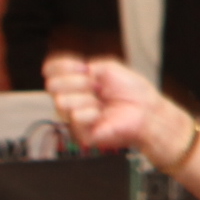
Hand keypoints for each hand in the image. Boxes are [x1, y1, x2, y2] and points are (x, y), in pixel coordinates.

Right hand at [44, 53, 172, 159]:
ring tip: (102, 102)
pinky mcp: (80, 133)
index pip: (52, 71)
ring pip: (61, 101)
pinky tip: (102, 115)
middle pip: (52, 85)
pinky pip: (75, 116)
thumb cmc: (132, 91)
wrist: (147, 111)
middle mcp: (72, 99)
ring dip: (86, 97)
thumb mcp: (107, 68)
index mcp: (76, 83)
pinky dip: (91, 112)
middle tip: (98, 87)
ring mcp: (74, 117)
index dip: (63, 66)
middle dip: (77, 81)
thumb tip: (57, 70)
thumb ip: (83, 66)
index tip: (85, 67)